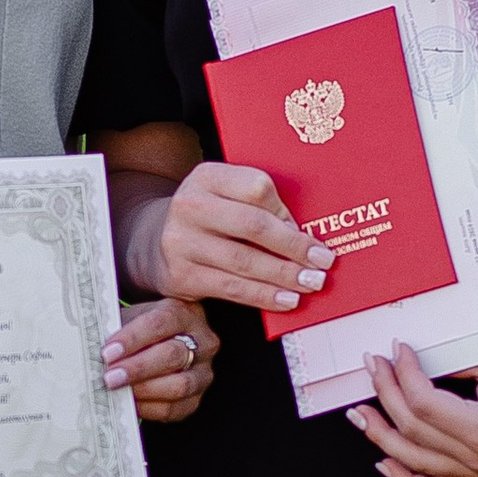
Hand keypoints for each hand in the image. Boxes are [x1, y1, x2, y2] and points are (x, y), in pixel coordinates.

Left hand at [102, 291, 216, 423]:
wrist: (160, 342)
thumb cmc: (141, 330)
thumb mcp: (131, 318)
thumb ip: (115, 327)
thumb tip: (89, 344)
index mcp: (183, 313)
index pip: (161, 323)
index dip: (133, 339)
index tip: (108, 352)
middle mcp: (202, 342)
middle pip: (172, 355)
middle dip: (137, 368)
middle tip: (109, 376)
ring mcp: (203, 372)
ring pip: (178, 385)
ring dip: (143, 390)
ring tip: (117, 390)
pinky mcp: (196, 399)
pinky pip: (175, 409)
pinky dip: (149, 408)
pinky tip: (129, 402)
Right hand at [134, 162, 334, 315]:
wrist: (154, 241)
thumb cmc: (208, 218)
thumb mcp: (225, 196)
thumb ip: (258, 205)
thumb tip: (305, 237)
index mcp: (206, 177)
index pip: (256, 187)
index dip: (286, 212)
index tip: (308, 231)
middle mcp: (190, 206)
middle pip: (253, 226)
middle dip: (294, 247)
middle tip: (323, 262)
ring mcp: (181, 242)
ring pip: (244, 262)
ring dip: (284, 275)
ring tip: (311, 282)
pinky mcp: (181, 276)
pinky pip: (231, 288)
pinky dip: (263, 296)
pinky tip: (286, 299)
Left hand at [348, 338, 477, 476]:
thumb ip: (453, 363)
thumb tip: (409, 359)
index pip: (422, 404)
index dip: (401, 374)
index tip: (395, 350)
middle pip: (413, 431)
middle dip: (385, 396)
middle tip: (371, 369)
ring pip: (415, 463)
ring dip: (382, 438)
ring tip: (360, 415)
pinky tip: (385, 463)